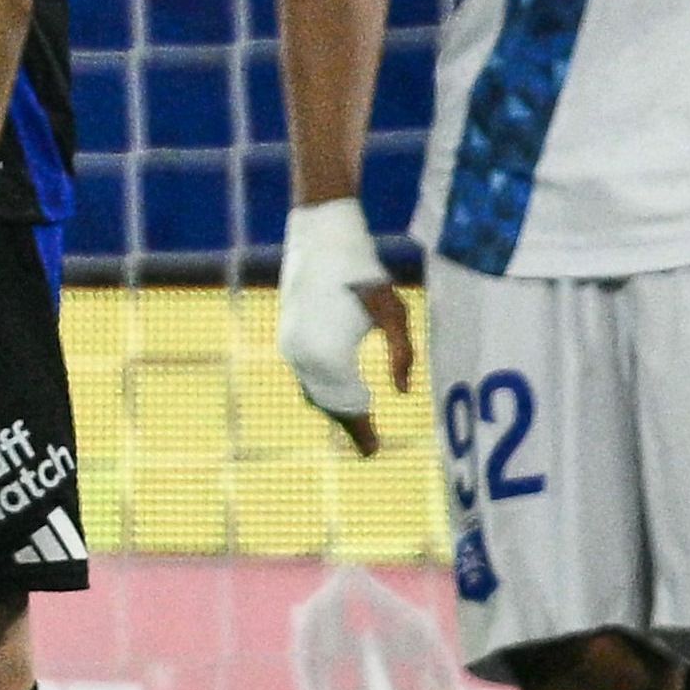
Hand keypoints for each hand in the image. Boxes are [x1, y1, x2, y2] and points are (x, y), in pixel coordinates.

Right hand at [275, 196, 411, 453]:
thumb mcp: (393, 312)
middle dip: (348, 424)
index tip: (375, 452)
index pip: (348, 405)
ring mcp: (290, 345)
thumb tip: (401, 392)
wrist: (321, 237)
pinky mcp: (287, 334)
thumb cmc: (364, 272)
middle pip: (327, 403)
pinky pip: (304, 374)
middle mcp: (303, 356)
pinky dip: (321, 390)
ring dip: (333, 407)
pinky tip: (336, 391)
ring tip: (355, 423)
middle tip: (369, 447)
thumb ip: (401, 354)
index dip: (362, 430)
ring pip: (312, 390)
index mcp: (330, 356)